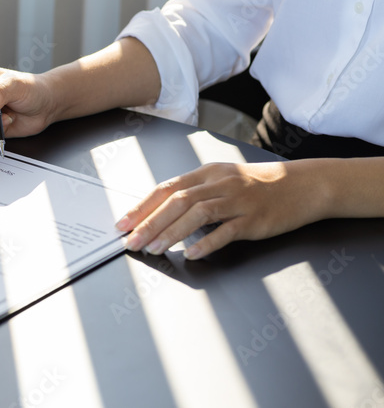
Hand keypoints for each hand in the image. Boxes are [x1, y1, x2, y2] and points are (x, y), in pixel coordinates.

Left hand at [117, 161, 329, 259]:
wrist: (303, 185)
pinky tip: (192, 253)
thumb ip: (194, 194)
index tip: (123, 223)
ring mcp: (237, 201)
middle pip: (177, 201)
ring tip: (154, 249)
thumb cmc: (258, 185)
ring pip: (198, 214)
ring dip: (172, 232)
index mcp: (206, 173)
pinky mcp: (254, 219)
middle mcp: (219, 184)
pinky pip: (227, 231)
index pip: (166, 188)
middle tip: (132, 241)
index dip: (142, 206)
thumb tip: (160, 213)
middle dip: (150, 223)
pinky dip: (207, 243)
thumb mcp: (222, 181)